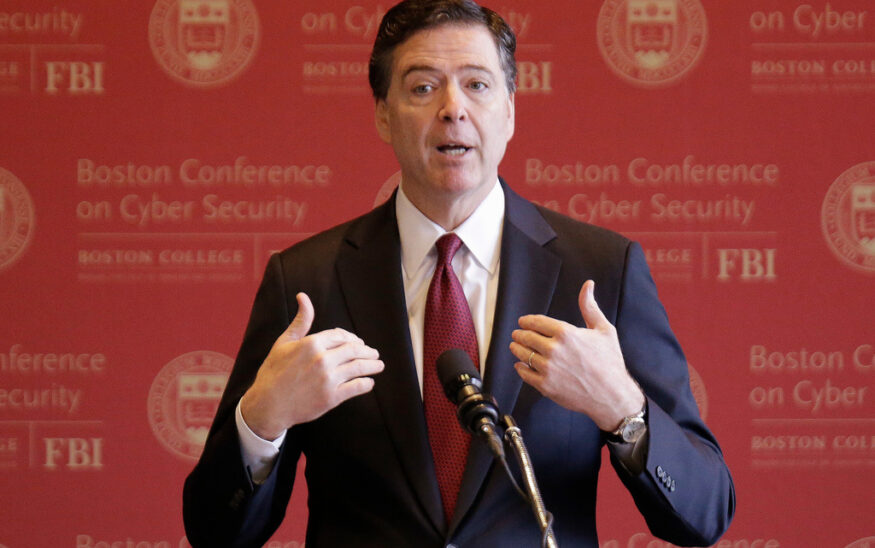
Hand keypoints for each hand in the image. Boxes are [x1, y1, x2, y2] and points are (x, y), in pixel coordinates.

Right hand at [240, 292, 384, 439]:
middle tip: (374, 354)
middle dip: (367, 351)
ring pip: (359, 367)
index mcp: (312, 343)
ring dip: (373, 365)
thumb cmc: (273, 372)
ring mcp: (328, 379)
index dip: (352, 339)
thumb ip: (300, 321)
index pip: (342, 336)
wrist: (267, 405)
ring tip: (379, 365)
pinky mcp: (331, 397)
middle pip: (354, 350)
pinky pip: (357, 387)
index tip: (358, 343)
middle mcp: (322, 359)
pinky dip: (366, 383)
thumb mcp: (284, 342)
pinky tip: (369, 382)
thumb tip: (303, 296)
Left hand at [509, 280, 643, 430]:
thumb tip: (587, 285)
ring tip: (515, 347)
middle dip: (519, 334)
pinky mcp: (545, 386)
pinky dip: (520, 368)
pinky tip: (520, 365)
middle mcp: (554, 349)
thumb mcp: (604, 330)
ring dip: (517, 349)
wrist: (612, 395)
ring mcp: (548, 368)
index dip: (527, 321)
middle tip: (517, 334)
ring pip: (523, 355)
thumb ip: (590, 307)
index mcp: (566, 333)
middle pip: (527, 337)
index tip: (522, 322)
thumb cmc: (610, 362)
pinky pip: (525, 374)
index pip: (536, 322)